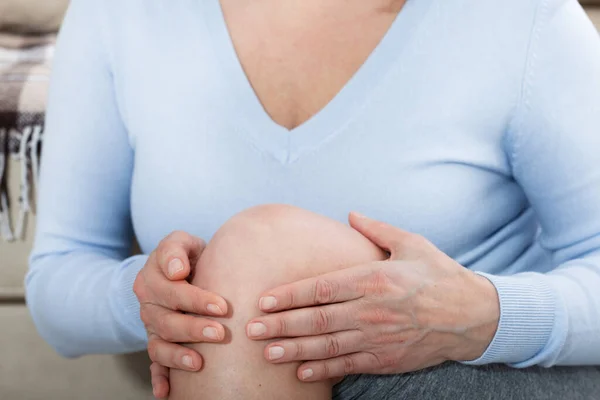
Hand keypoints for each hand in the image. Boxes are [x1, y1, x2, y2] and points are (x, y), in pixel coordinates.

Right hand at [133, 231, 228, 398]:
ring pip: (160, 345)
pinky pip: (154, 363)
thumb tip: (176, 271)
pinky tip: (166, 392)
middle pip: (167, 321)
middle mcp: (148, 305)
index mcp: (152, 278)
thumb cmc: (187, 256)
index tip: (223, 306)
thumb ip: (176, 249)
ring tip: (201, 363)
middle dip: (194, 329)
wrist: (181, 269)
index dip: (196, 300)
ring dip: (179, 356)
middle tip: (221, 333)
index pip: (171, 291)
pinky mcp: (157, 343)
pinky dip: (159, 378)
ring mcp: (151, 326)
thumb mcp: (181, 242)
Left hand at [246, 213, 499, 381]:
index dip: (290, 295)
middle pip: (318, 319)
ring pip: (329, 346)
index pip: (322, 288)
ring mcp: (379, 337)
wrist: (474, 315)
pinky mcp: (387, 358)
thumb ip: (377, 229)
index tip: (264, 299)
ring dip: (295, 350)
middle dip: (281, 325)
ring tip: (267, 353)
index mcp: (374, 279)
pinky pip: (349, 365)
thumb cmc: (440, 275)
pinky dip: (324, 369)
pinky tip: (301, 372)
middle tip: (251, 329)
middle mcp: (372, 310)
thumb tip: (350, 214)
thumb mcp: (412, 243)